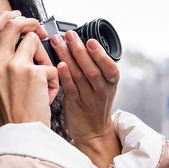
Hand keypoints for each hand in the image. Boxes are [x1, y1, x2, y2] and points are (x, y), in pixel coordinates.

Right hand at [0, 11, 59, 127]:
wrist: (22, 134)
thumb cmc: (15, 113)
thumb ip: (2, 62)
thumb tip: (21, 38)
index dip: (6, 17)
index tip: (18, 15)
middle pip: (12, 24)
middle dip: (30, 22)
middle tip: (40, 28)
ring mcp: (13, 66)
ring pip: (34, 40)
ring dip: (44, 57)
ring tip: (44, 79)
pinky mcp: (33, 73)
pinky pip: (50, 65)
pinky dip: (54, 80)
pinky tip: (47, 95)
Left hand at [50, 31, 120, 167]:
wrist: (93, 132)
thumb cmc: (95, 105)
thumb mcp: (103, 85)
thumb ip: (96, 67)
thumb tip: (81, 43)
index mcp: (111, 83)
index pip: (110, 67)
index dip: (100, 54)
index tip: (90, 40)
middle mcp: (101, 91)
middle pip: (92, 69)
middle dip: (79, 50)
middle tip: (69, 35)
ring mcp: (88, 99)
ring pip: (79, 76)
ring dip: (67, 57)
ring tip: (57, 42)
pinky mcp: (75, 105)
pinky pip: (70, 89)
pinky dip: (65, 76)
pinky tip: (58, 65)